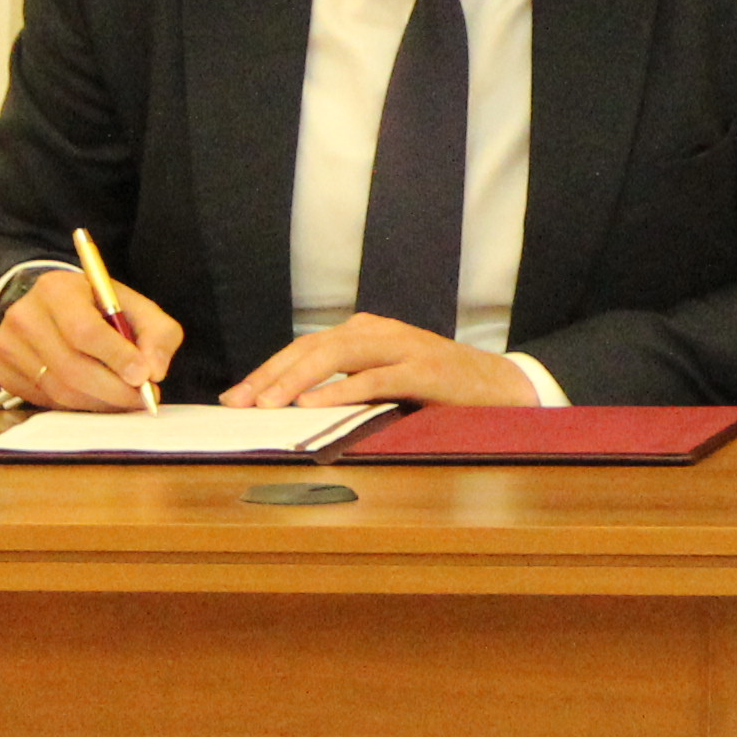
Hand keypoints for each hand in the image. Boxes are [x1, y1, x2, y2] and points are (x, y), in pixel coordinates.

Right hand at [0, 270, 174, 412]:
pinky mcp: (5, 374)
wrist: (49, 306)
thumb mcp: (133, 304)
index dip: (117, 358)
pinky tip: (99, 398)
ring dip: (100, 402)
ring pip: (59, 390)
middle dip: (114, 390)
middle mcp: (24, 317)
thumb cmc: (96, 306)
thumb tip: (154, 370)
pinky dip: (79, 406)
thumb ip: (156, 332)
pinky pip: (47, 401)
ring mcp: (9, 348)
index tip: (144, 376)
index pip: (85, 331)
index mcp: (56, 290)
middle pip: (71, 367)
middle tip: (143, 398)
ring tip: (127, 400)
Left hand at [224, 315, 531, 409]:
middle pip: (315, 346)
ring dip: (298, 380)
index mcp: (368, 331)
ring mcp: (404, 348)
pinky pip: (375, 378)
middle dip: (272, 374)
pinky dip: (341, 390)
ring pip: (339, 355)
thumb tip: (291, 403)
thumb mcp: (387, 378)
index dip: (269, 370)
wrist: (502, 385)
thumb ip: (348, 379)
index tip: (235, 397)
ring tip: (267, 404)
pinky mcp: (424, 370)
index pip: (307, 346)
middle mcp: (381, 331)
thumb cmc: (439, 387)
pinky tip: (313, 405)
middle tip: (239, 402)